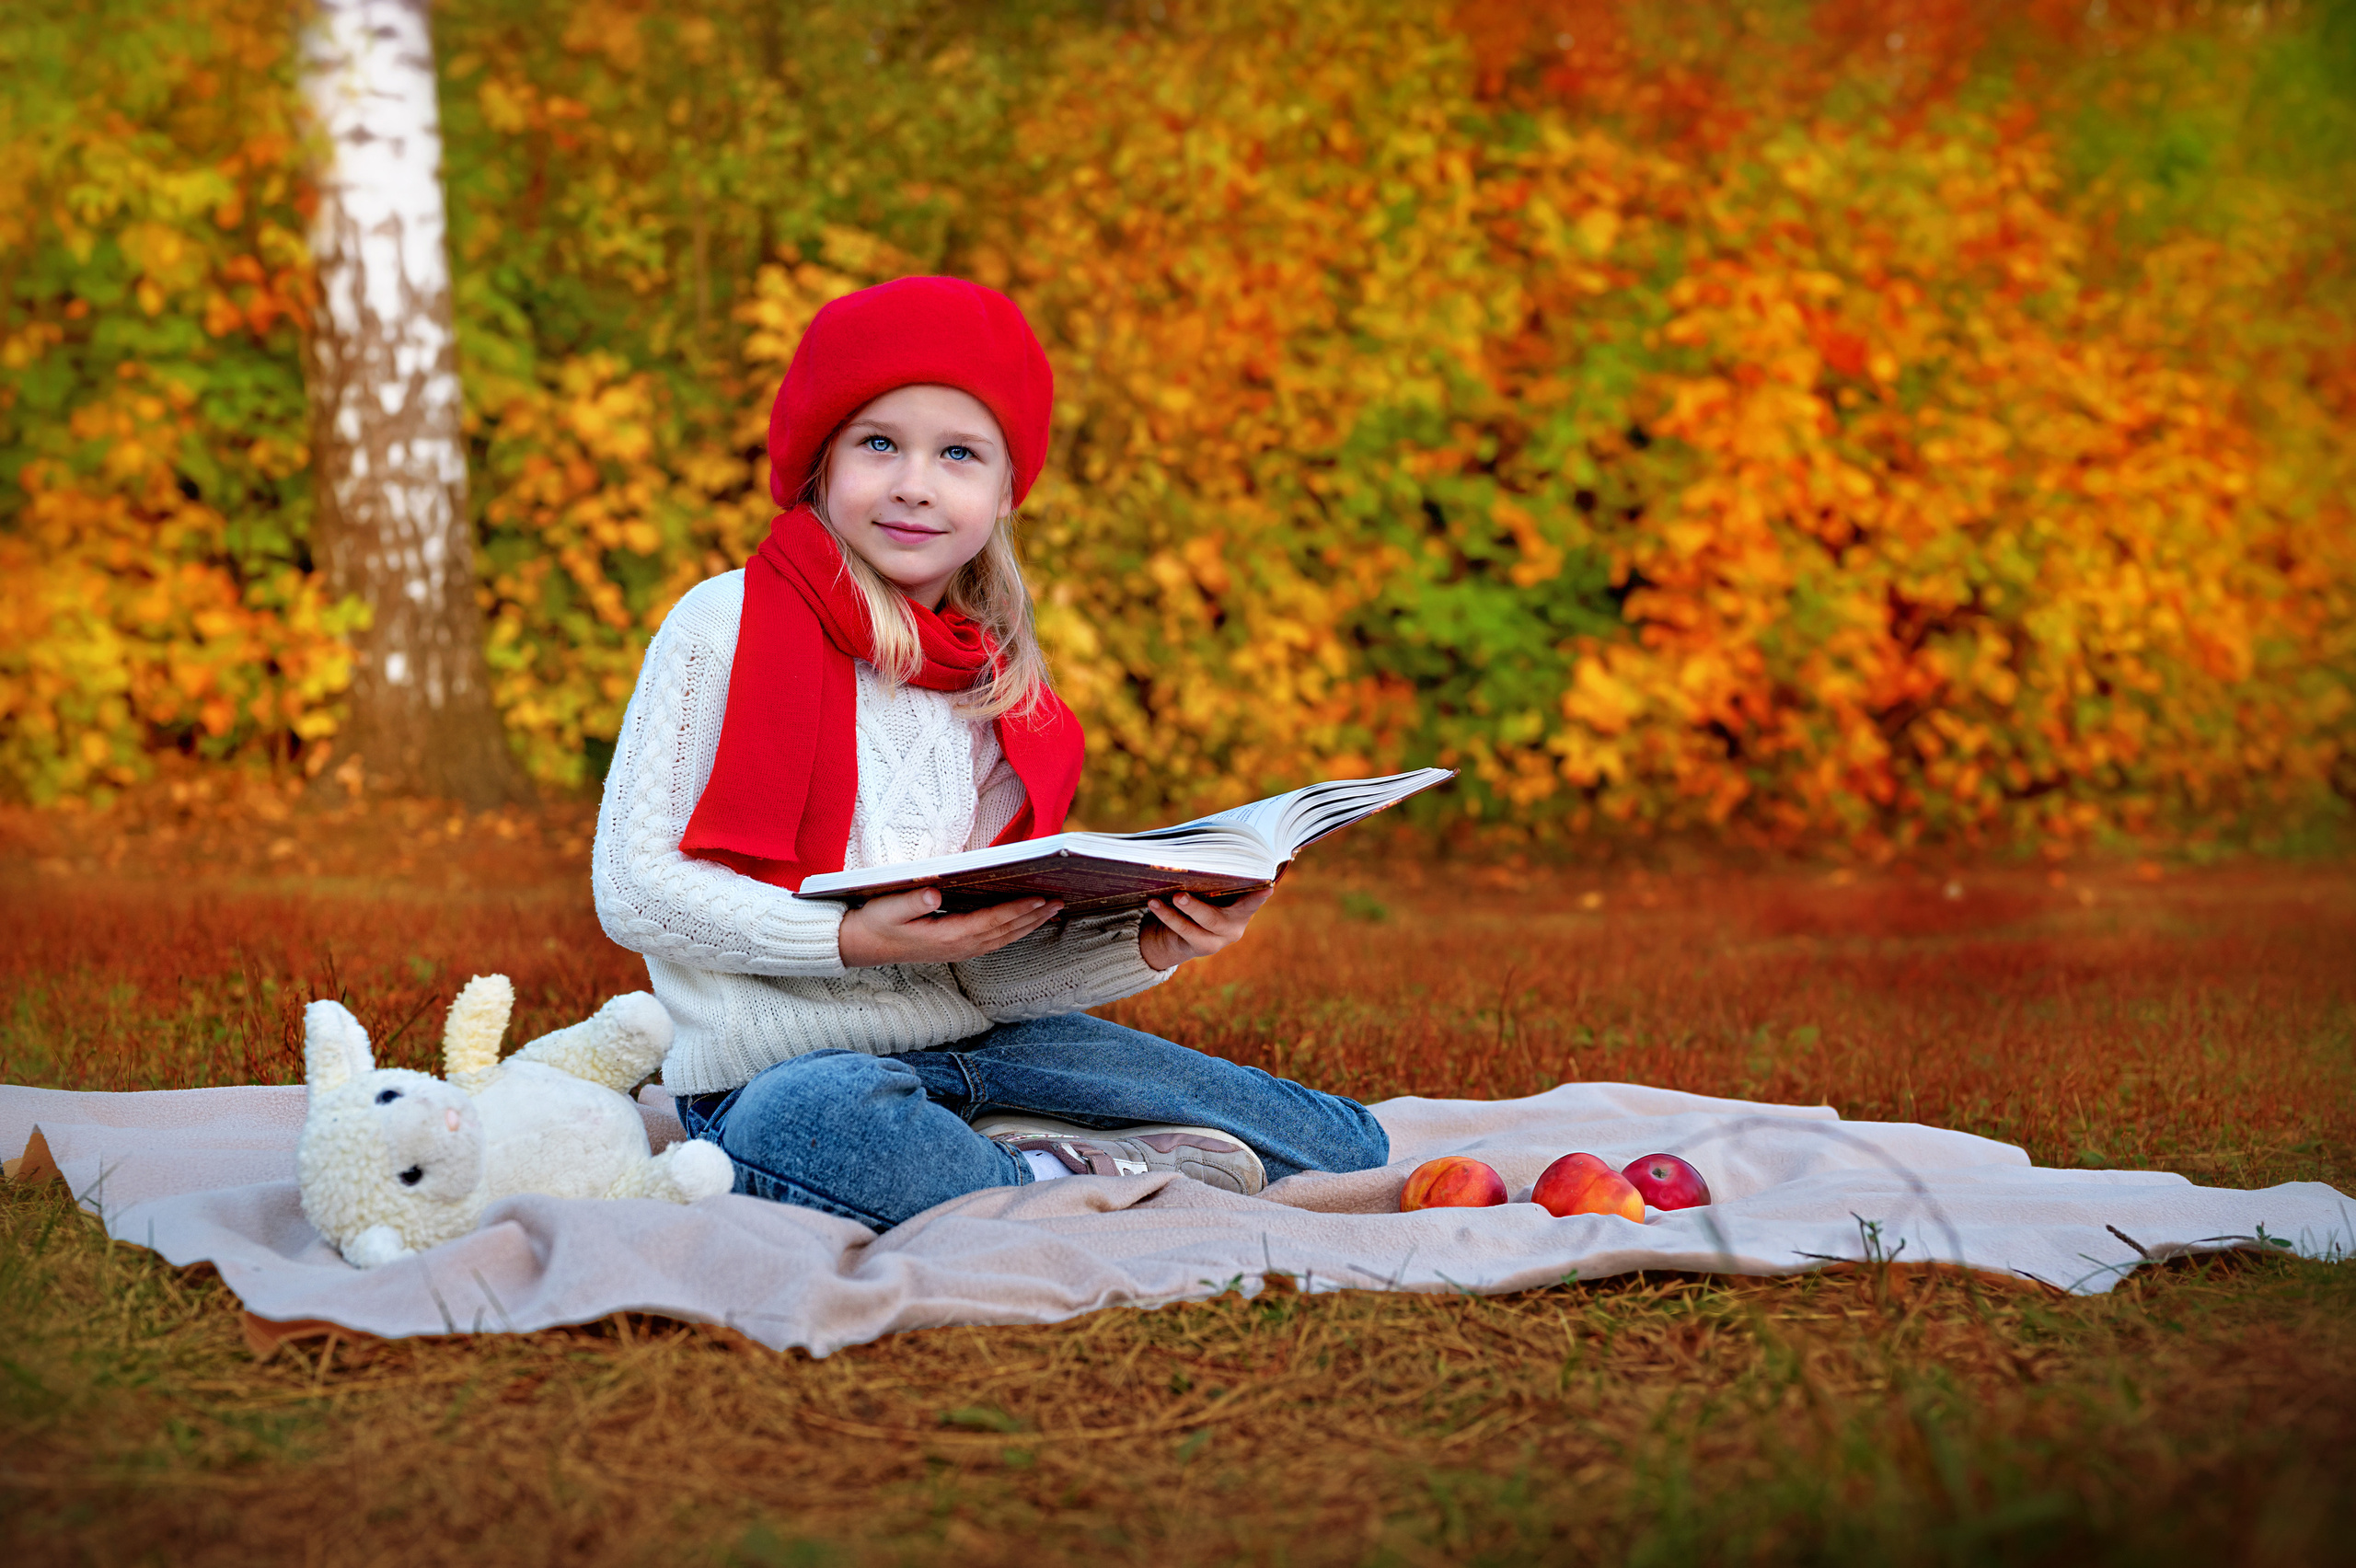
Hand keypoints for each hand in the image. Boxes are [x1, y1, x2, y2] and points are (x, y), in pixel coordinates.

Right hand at [838, 888, 1061, 967]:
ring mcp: (959, 950)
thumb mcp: (888, 908)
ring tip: (1052, 909)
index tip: (1039, 898)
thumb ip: (912, 900)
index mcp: (947, 936)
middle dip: (1033, 916)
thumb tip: (935, 890)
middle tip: (1060, 901)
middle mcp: (958, 947)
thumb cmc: (875, 922)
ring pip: (1003, 938)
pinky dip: (1013, 929)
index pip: (991, 921)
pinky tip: (1025, 921)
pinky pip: (993, 940)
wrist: (860, 947)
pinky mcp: (956, 947)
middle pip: (1005, 932)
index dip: (1016, 910)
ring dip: (1028, 924)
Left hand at [1139, 886, 1271, 972]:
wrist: (1185, 935)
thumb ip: (1213, 880)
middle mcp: (1236, 926)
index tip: (1267, 887)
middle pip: (1220, 917)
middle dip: (1199, 906)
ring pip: (1201, 925)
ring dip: (1183, 910)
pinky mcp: (1202, 947)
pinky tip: (1154, 903)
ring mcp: (1219, 940)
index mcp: (1244, 908)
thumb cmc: (1204, 901)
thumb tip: (1192, 852)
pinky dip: (1168, 916)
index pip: (1253, 900)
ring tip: (1170, 897)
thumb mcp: (1211, 892)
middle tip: (1180, 895)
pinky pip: (1184, 931)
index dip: (1260, 895)